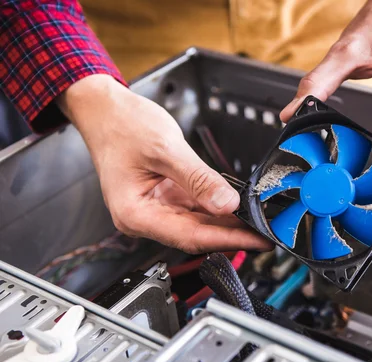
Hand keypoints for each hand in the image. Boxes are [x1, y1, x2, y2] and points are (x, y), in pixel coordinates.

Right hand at [58, 75, 271, 253]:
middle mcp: (143, 218)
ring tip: (257, 224)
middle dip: (232, 235)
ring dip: (227, 225)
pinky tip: (238, 210)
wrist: (105, 110)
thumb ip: (198, 179)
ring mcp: (154, 209)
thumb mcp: (166, 149)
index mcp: (135, 213)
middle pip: (196, 235)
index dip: (227, 240)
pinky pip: (194, 209)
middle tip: (266, 234)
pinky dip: (216, 210)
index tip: (256, 241)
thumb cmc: (122, 125)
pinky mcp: (164, 198)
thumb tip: (227, 204)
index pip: (190, 236)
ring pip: (198, 224)